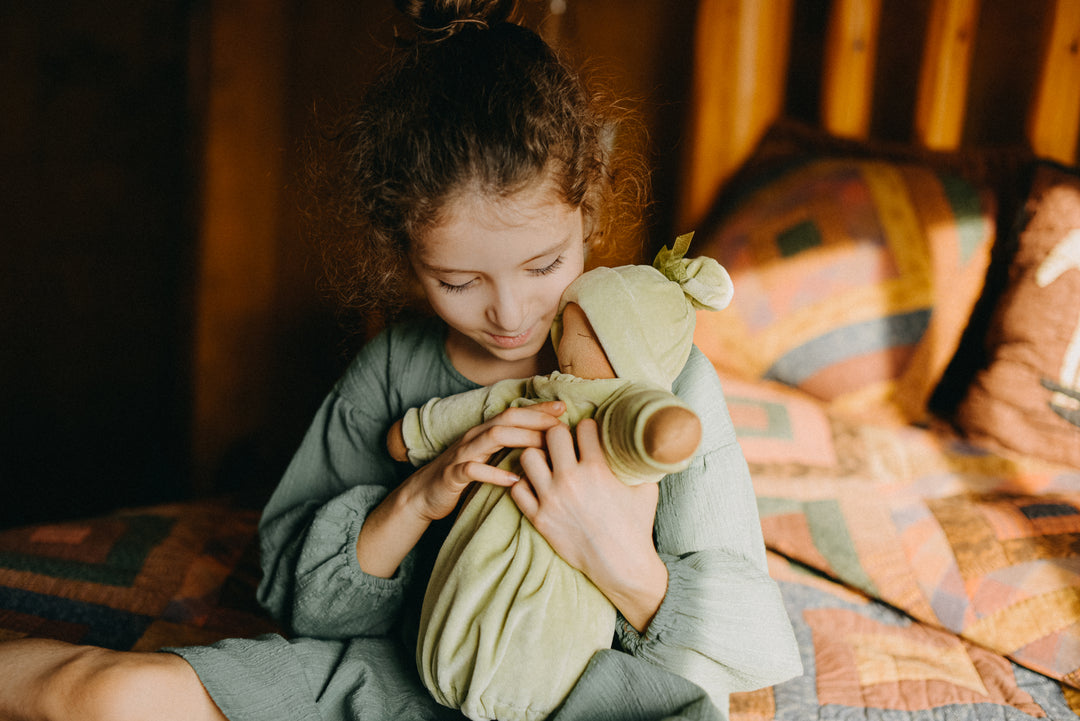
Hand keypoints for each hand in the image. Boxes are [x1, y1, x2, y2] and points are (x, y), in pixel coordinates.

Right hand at [407, 401, 566, 521]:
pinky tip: (514, 481)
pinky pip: (474, 470)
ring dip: (522, 439)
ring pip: (493, 437)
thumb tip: (545, 443)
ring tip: (545, 448)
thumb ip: (509, 447)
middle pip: (507, 419)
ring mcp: (462, 454)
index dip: (538, 409)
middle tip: (560, 425)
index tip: (563, 408)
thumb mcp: (487, 457)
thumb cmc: (463, 475)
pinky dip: (494, 474)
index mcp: (484, 432)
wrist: (424, 493)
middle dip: (535, 419)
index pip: (514, 413)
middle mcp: (474, 437)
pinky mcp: (452, 475)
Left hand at [512, 418, 667, 629]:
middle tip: (565, 445)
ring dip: (538, 457)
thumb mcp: (646, 488)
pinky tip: (538, 487)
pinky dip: (525, 485)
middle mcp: (570, 480)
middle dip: (560, 435)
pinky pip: (518, 489)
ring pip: (528, 457)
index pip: (583, 427)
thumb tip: (643, 442)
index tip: (588, 434)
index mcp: (596, 469)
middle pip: (552, 434)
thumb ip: (638, 463)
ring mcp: (551, 499)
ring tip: (548, 464)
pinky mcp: (539, 518)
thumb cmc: (636, 526)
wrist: (621, 565)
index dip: (587, 428)